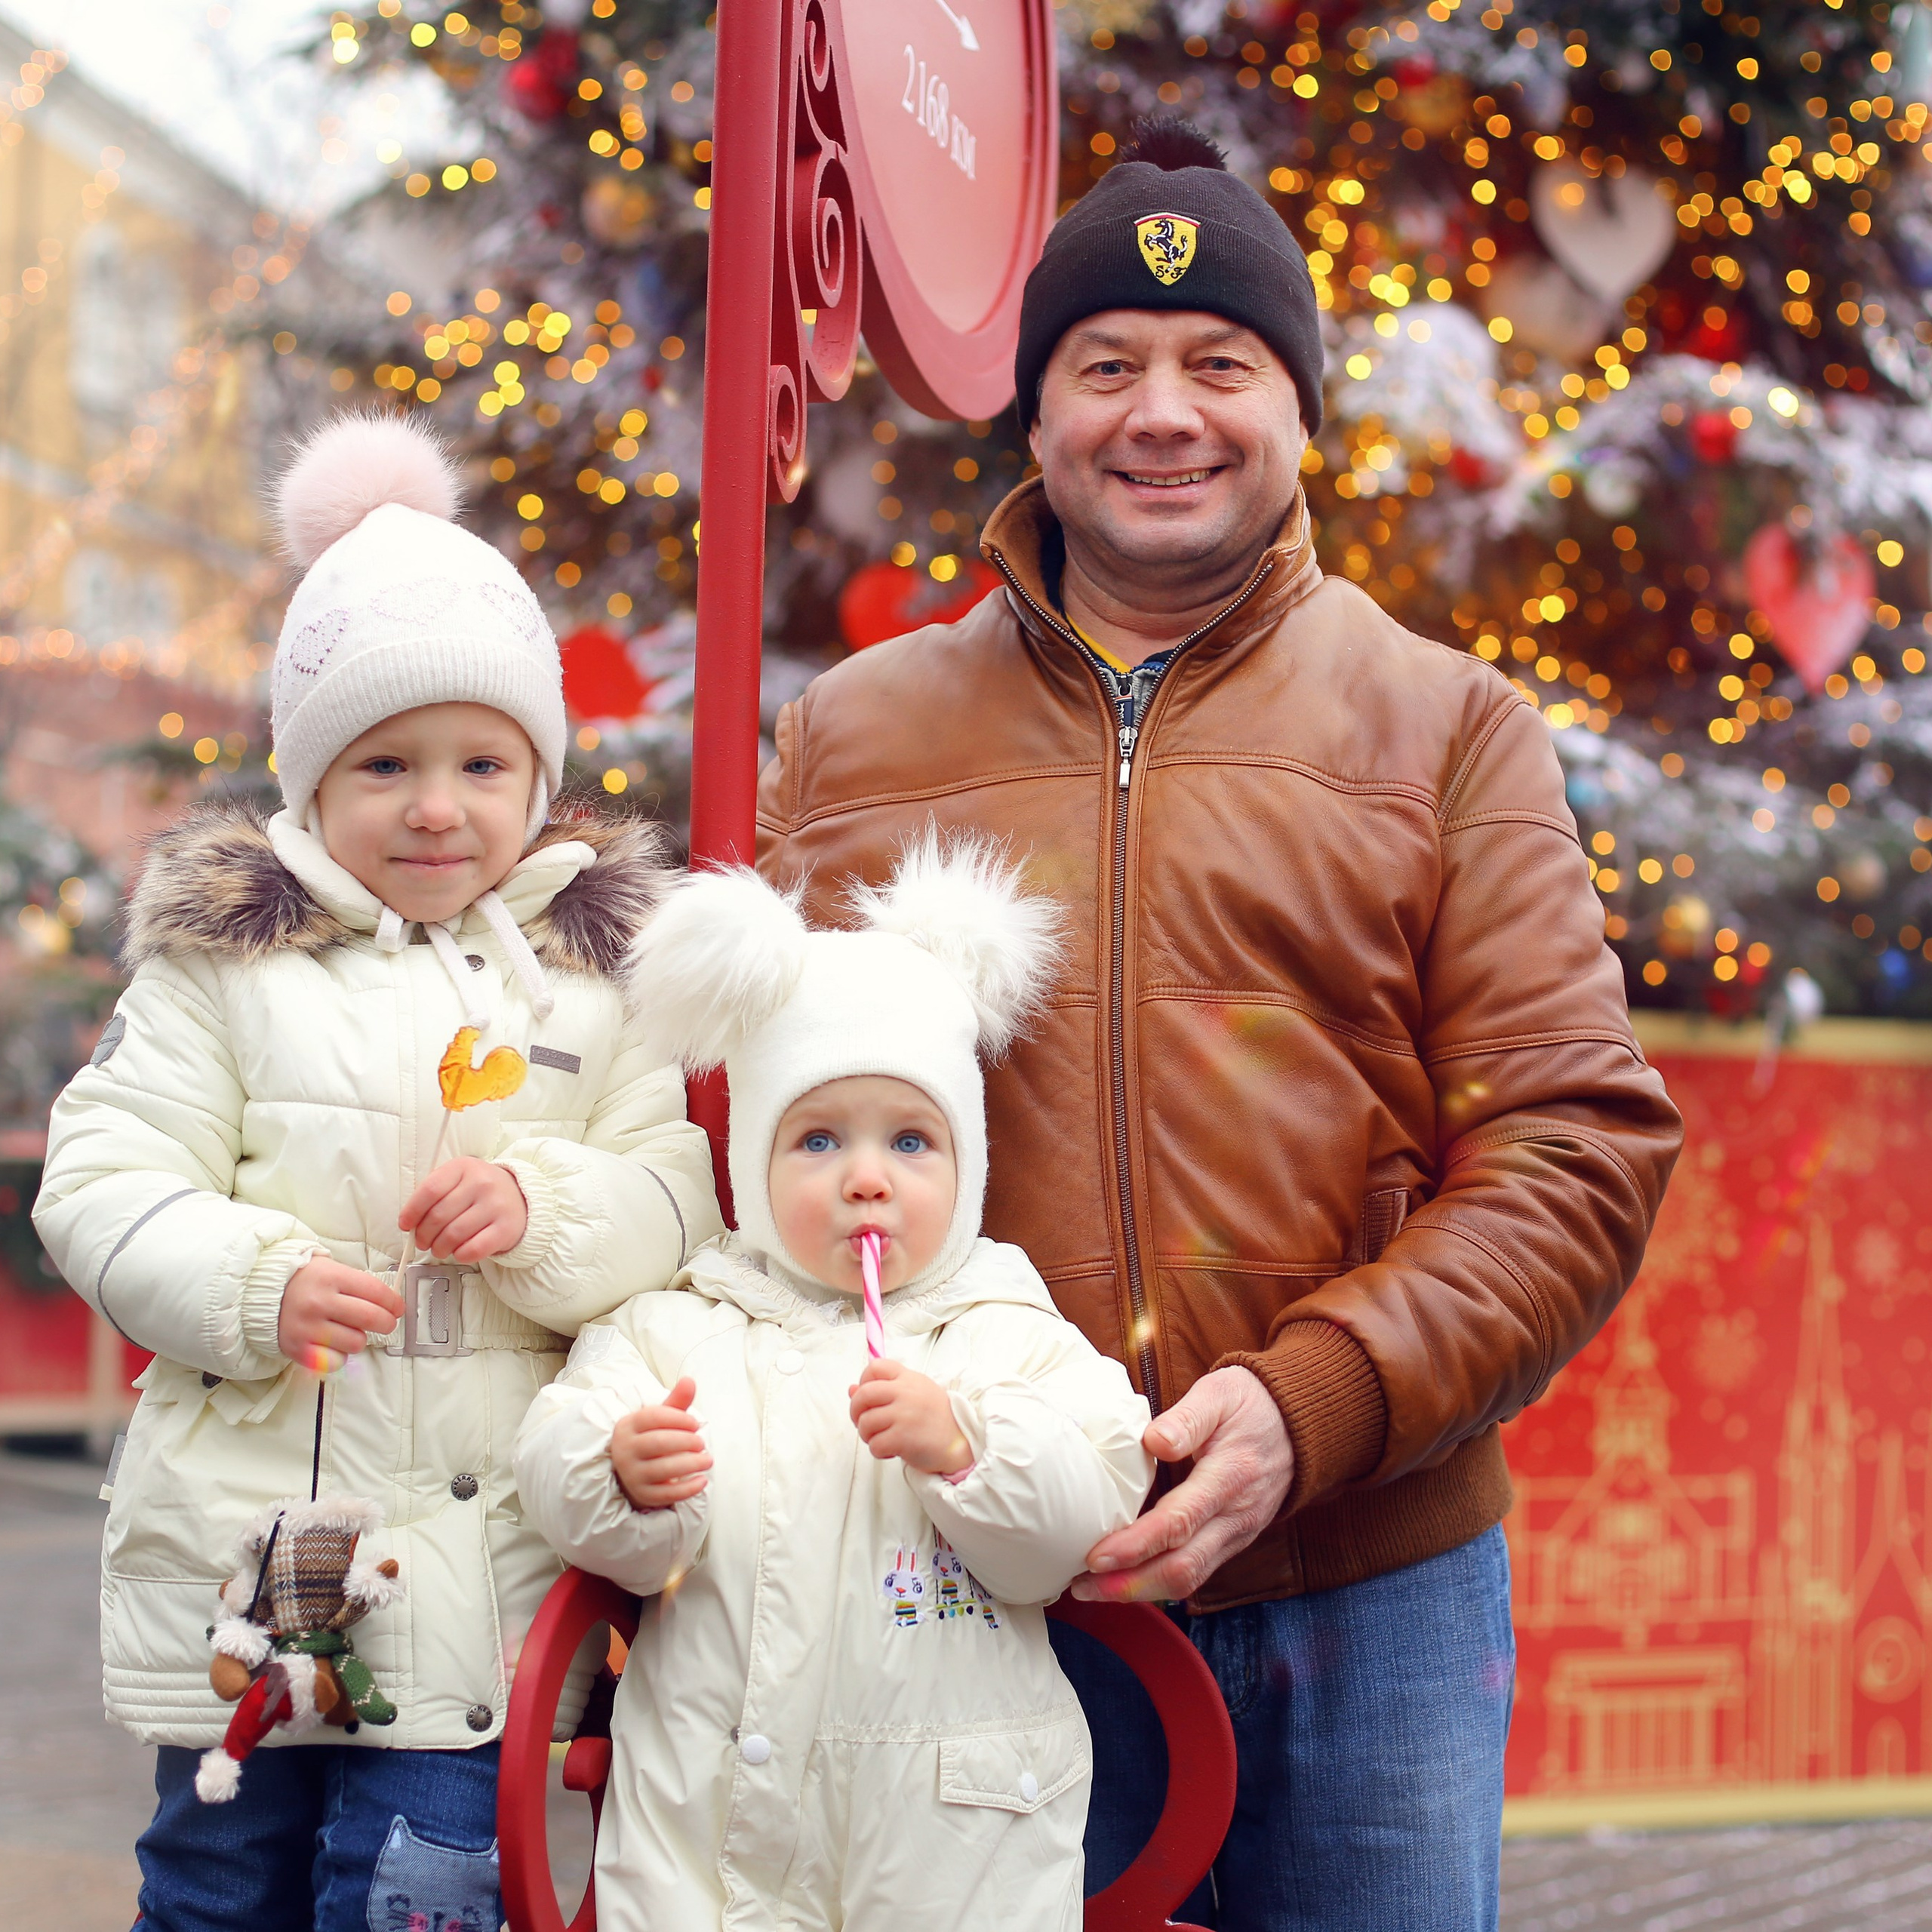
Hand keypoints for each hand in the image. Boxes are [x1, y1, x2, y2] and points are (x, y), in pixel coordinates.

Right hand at [277, 1257, 403, 1369]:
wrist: (263, 1294)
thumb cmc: (305, 1282)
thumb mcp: (332, 1269)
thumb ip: (360, 1285)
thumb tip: (391, 1304)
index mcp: (331, 1277)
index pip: (376, 1292)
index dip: (394, 1302)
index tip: (398, 1308)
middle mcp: (319, 1303)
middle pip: (371, 1318)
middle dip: (387, 1322)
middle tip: (386, 1322)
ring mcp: (308, 1328)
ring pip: (356, 1342)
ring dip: (359, 1338)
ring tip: (347, 1329)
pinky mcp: (299, 1350)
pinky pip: (337, 1361)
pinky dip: (340, 1355)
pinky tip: (333, 1343)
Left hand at [400, 1158, 527, 1261]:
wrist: (521, 1197)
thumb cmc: (481, 1191)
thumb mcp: (459, 1179)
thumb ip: (434, 1194)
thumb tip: (411, 1222)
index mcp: (464, 1167)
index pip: (430, 1190)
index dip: (412, 1211)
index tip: (405, 1224)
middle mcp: (482, 1183)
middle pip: (438, 1216)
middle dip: (423, 1235)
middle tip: (422, 1242)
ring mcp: (496, 1205)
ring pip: (453, 1235)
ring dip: (439, 1248)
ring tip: (439, 1249)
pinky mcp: (506, 1228)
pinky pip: (474, 1249)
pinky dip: (460, 1255)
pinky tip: (459, 1252)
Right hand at [611, 1376, 711, 1510]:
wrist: (634, 1471)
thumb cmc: (653, 1437)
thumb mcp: (662, 1418)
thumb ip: (676, 1401)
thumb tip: (690, 1380)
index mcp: (628, 1426)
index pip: (652, 1417)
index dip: (677, 1418)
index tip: (695, 1424)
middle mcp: (625, 1450)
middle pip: (657, 1443)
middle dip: (684, 1442)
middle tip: (702, 1443)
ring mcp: (632, 1474)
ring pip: (661, 1469)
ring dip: (690, 1465)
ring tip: (707, 1460)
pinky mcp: (642, 1494)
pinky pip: (665, 1494)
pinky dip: (686, 1489)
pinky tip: (702, 1481)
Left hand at [849, 1359, 971, 1476]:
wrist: (960, 1442)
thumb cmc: (936, 1418)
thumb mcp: (914, 1394)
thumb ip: (885, 1389)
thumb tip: (852, 1389)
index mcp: (908, 1378)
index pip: (875, 1367)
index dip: (864, 1381)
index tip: (869, 1396)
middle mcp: (905, 1392)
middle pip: (863, 1394)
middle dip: (856, 1411)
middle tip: (864, 1422)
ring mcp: (904, 1414)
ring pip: (865, 1422)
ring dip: (867, 1435)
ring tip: (881, 1438)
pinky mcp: (903, 1437)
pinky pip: (875, 1444)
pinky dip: (878, 1451)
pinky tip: (890, 1450)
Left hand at [1071, 1365, 1292, 1604]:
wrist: (1298, 1426)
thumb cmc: (1251, 1404)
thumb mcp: (1221, 1393)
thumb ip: (1188, 1418)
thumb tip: (1153, 1441)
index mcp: (1230, 1477)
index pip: (1180, 1522)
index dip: (1136, 1545)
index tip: (1096, 1556)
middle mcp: (1236, 1516)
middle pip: (1182, 1567)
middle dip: (1129, 1584)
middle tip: (1081, 1586)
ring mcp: (1237, 1534)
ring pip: (1189, 1579)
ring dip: (1140, 1590)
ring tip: (1093, 1589)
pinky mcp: (1233, 1541)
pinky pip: (1197, 1572)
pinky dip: (1158, 1582)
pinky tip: (1126, 1578)